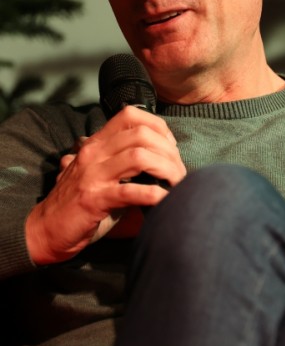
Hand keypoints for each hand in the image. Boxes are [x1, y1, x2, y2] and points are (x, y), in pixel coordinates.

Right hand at [25, 106, 185, 264]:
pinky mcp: (94, 199)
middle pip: (141, 135)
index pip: (130, 115)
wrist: (45, 230)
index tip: (170, 148)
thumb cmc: (77, 203)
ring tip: (177, 184)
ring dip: (166, 170)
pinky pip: (131, 191)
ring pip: (139, 157)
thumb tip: (158, 156)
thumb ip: (120, 161)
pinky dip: (155, 195)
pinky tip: (165, 200)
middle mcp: (94, 153)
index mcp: (96, 144)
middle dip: (169, 152)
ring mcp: (93, 175)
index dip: (158, 127)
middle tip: (179, 172)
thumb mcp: (97, 173)